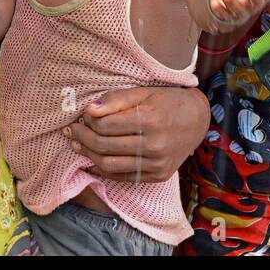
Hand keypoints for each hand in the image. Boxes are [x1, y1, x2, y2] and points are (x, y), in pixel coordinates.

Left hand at [66, 86, 209, 182]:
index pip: (106, 124)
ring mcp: (157, 164)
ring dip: (88, 155)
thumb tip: (89, 109)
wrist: (197, 120)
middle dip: (82, 138)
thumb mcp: (144, 92)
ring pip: (110, 165)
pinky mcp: (158, 176)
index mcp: (151, 120)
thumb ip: (116, 99)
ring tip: (77, 145)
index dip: (88, 120)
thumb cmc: (167, 101)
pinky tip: (92, 160)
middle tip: (72, 130)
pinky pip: (123, 177)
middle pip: (105, 146)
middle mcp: (155, 145)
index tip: (82, 115)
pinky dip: (103, 170)